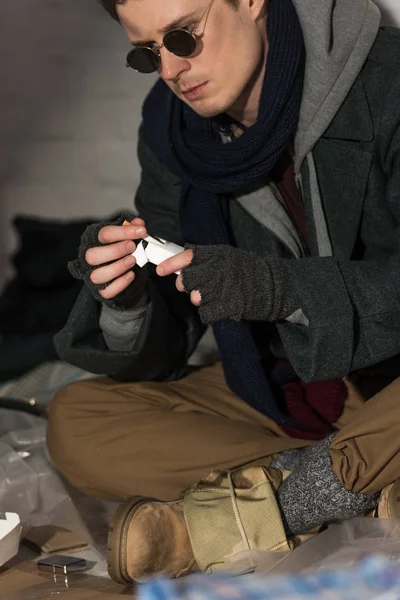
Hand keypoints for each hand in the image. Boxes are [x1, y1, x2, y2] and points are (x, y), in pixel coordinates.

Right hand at [86, 217, 146, 299]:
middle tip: (133, 246)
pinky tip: (131, 274)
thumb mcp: (127, 236)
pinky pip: (107, 291)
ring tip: (133, 260)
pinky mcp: (101, 291)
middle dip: (115, 250)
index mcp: (94, 241)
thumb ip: (132, 229)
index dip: (123, 231)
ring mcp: (93, 276)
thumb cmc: (122, 250)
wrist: (124, 273)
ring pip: (97, 276)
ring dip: (117, 268)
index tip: (142, 230)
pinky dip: (120, 283)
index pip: (103, 234)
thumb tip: (138, 223)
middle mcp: (90, 259)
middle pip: (92, 255)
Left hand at [157, 244, 296, 324]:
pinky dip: (211, 312)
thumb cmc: (250, 271)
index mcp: (218, 254)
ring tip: (215, 295)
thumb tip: (181, 267)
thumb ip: (207, 260)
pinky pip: (206, 312)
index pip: (188, 256)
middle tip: (194, 286)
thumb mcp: (229, 257)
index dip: (172, 264)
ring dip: (200, 299)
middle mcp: (218, 269)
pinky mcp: (228, 305)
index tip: (160, 270)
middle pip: (186, 280)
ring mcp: (222, 288)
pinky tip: (221, 306)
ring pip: (195, 297)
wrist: (275, 286)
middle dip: (185, 285)